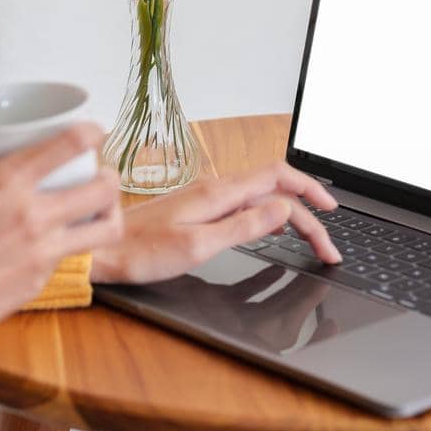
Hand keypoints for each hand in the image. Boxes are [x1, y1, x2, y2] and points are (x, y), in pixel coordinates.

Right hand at [0, 123, 121, 320]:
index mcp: (7, 182)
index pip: (71, 144)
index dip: (92, 132)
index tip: (94, 131)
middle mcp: (35, 214)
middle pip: (105, 189)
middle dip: (111, 176)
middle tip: (102, 175)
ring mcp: (43, 251)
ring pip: (106, 229)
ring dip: (110, 215)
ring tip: (100, 210)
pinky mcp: (41, 280)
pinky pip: (69, 257)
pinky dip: (68, 246)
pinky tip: (55, 242)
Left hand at [89, 163, 341, 285]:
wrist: (100, 248)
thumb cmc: (141, 252)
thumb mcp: (198, 246)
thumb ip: (243, 226)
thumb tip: (281, 209)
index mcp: (219, 193)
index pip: (278, 178)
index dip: (310, 191)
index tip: (330, 214)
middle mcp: (215, 188)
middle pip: (275, 186)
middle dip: (308, 210)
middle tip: (326, 245)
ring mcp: (206, 197)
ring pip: (261, 194)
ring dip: (291, 211)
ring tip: (310, 236)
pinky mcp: (198, 208)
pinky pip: (245, 203)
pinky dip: (269, 214)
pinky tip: (273, 228)